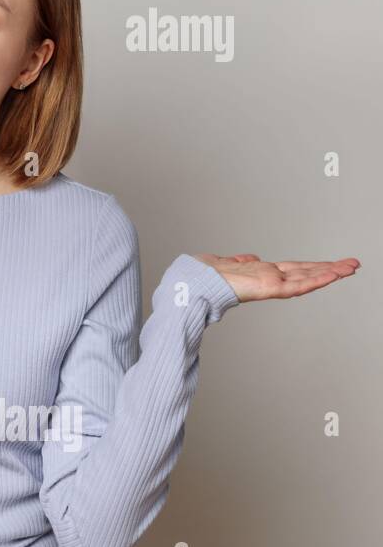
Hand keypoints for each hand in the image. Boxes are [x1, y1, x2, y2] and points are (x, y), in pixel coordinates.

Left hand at [190, 253, 360, 302]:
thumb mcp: (228, 263)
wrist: (194, 282)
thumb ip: (242, 261)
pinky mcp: (269, 288)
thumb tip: (251, 258)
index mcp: (262, 272)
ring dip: (330, 272)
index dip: (313, 267)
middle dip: (329, 269)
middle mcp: (270, 278)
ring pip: (307, 277)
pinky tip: (332, 275)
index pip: (294, 269)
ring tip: (351, 268)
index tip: (330, 264)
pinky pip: (297, 284)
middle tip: (352, 265)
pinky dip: (315, 279)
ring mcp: (271, 283)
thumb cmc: (205, 276)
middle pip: (306, 272)